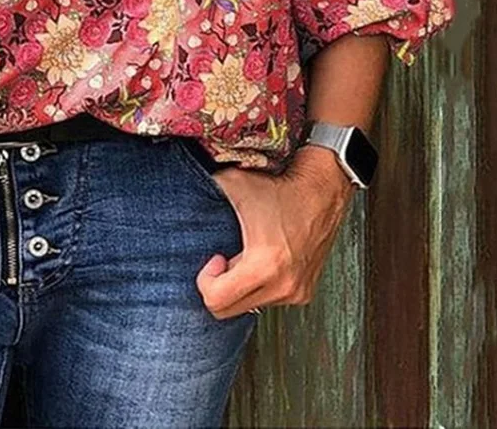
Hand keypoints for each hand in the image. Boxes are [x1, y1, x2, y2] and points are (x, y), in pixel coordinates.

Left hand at [195, 144, 356, 318]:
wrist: (321, 190)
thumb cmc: (277, 188)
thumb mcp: (233, 184)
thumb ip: (203, 189)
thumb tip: (176, 189)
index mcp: (263, 265)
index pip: (216, 301)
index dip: (206, 280)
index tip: (215, 257)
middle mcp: (282, 286)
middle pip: (228, 311)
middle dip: (220, 286)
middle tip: (227, 258)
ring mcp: (295, 293)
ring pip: (250, 306)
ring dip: (241, 285)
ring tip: (248, 255)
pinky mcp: (304, 293)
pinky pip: (269, 300)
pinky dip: (260, 286)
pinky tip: (264, 261)